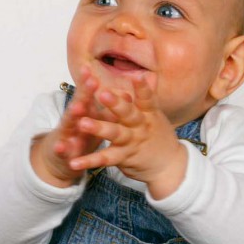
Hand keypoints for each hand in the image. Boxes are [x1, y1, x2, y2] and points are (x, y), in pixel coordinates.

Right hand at [31, 66, 111, 186]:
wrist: (60, 158)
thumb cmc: (81, 135)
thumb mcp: (95, 121)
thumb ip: (108, 109)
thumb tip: (127, 95)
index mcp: (82, 111)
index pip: (87, 93)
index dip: (90, 81)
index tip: (93, 68)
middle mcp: (72, 119)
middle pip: (78, 103)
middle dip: (85, 92)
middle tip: (92, 80)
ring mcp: (65, 134)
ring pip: (68, 124)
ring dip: (72, 115)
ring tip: (76, 107)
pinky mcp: (60, 152)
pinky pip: (62, 150)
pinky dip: (61, 148)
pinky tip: (60, 147)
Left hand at [69, 73, 186, 198]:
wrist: (169, 167)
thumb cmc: (157, 136)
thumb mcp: (154, 117)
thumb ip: (144, 100)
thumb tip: (140, 76)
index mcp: (148, 114)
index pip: (147, 99)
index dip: (143, 88)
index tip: (138, 77)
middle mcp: (141, 127)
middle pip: (129, 114)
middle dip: (116, 104)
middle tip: (103, 94)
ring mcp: (132, 142)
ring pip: (115, 134)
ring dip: (98, 128)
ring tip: (83, 123)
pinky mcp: (123, 158)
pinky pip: (104, 159)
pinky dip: (88, 160)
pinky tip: (74, 162)